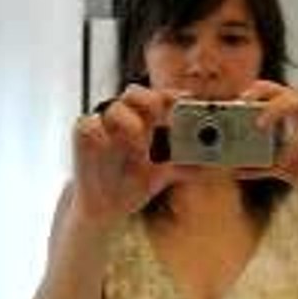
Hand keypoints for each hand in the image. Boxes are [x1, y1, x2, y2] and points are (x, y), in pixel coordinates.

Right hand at [69, 85, 189, 228]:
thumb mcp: (166, 174)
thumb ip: (188, 167)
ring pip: (113, 106)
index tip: (186, 102)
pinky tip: (111, 149)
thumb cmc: (135, 180)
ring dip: (129, 124)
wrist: (106, 205)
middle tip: (161, 115)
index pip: (159, 96)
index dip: (172, 96)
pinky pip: (89, 125)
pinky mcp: (82, 137)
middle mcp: (125, 116)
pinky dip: (101, 135)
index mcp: (146, 119)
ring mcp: (102, 125)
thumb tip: (215, 166)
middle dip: (150, 101)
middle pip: (135, 92)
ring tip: (140, 150)